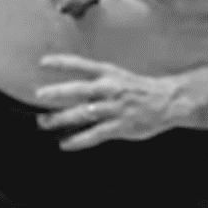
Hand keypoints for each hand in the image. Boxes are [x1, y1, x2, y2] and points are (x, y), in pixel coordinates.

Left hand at [30, 55, 183, 151]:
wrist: (169, 101)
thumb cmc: (140, 90)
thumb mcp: (119, 78)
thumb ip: (97, 83)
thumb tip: (69, 92)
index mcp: (109, 73)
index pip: (81, 64)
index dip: (62, 63)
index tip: (42, 62)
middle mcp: (110, 88)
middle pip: (79, 89)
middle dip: (57, 92)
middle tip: (38, 95)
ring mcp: (115, 108)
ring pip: (83, 113)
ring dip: (61, 118)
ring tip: (43, 123)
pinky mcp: (120, 126)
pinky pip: (95, 134)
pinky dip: (78, 140)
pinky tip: (65, 144)